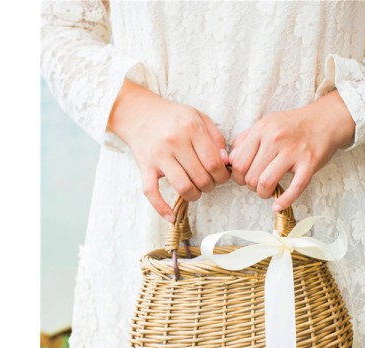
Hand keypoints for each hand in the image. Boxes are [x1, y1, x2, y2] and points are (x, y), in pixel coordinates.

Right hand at [107, 79, 230, 221]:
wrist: (138, 112)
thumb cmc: (173, 117)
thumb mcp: (199, 118)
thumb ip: (216, 138)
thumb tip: (226, 162)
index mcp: (191, 129)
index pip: (214, 163)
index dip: (222, 176)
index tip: (221, 177)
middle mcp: (175, 142)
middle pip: (201, 178)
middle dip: (210, 186)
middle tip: (208, 183)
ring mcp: (159, 156)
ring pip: (182, 187)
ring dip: (194, 195)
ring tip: (196, 191)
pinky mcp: (145, 167)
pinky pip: (152, 192)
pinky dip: (161, 208)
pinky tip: (171, 217)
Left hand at [228, 91, 355, 210]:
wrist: (325, 120)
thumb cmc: (293, 126)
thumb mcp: (266, 124)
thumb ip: (246, 140)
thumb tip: (230, 160)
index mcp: (262, 129)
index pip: (238, 162)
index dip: (238, 176)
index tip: (244, 178)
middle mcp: (275, 139)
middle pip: (250, 176)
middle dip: (250, 187)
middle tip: (257, 185)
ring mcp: (293, 152)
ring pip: (266, 183)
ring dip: (263, 194)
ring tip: (267, 191)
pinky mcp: (309, 163)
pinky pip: (294, 188)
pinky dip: (283, 201)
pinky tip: (277, 205)